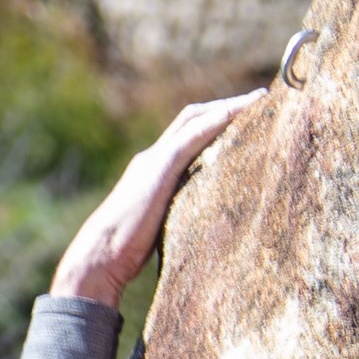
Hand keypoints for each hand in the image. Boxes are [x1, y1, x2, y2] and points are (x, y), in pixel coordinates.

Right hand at [50, 89, 266, 305]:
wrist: (99, 258)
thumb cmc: (123, 254)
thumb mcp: (157, 227)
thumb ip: (175, 214)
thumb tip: (199, 226)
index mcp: (150, 172)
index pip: (184, 136)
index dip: (212, 123)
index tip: (241, 118)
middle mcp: (152, 158)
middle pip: (191, 118)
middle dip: (225, 106)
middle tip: (258, 101)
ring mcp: (155, 160)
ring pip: (195, 120)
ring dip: (228, 107)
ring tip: (259, 100)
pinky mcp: (161, 166)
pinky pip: (194, 134)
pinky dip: (218, 119)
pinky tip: (241, 112)